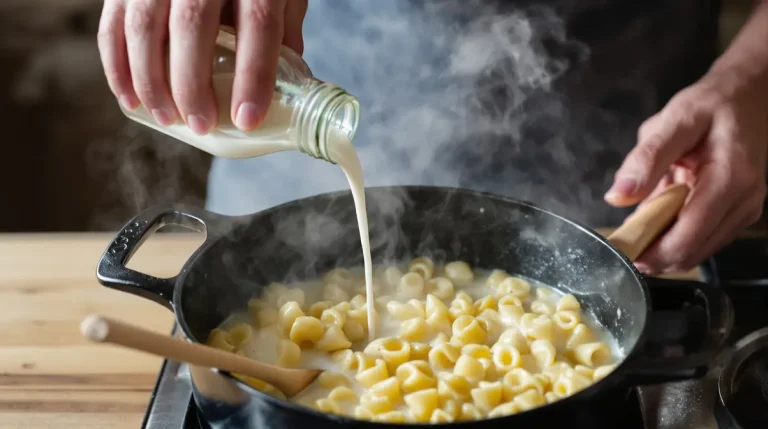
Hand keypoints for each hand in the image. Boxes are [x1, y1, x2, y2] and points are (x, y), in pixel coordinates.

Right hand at [98, 0, 307, 133]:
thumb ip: (284, 32)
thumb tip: (287, 90)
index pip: (258, 22)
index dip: (253, 74)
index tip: (247, 119)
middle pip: (192, 25)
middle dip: (192, 84)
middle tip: (201, 124)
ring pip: (145, 26)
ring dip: (151, 80)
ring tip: (168, 118)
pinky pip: (113, 23)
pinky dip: (117, 66)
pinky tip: (131, 99)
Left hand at [605, 70, 767, 273]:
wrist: (749, 96)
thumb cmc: (711, 105)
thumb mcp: (674, 120)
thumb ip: (646, 159)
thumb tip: (618, 197)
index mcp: (729, 180)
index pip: (687, 237)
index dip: (651, 252)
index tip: (620, 250)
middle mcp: (744, 202)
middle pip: (692, 252)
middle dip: (654, 254)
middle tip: (622, 241)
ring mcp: (746, 210)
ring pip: (698, 251)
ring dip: (664, 246)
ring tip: (637, 226)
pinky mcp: (741, 212)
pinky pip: (705, 238)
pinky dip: (678, 235)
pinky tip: (659, 217)